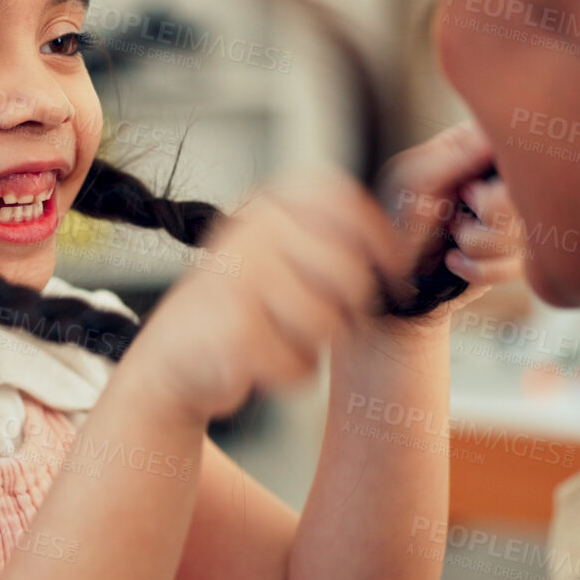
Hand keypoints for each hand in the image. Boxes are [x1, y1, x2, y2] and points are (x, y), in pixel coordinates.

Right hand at [126, 164, 404, 422]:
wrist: (169, 362)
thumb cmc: (240, 312)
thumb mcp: (280, 259)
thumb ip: (332, 244)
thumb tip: (410, 243)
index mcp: (268, 206)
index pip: (346, 203)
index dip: (384, 240)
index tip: (397, 271)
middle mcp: (252, 229)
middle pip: (350, 274)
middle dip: (345, 312)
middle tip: (311, 325)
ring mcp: (240, 276)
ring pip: (329, 323)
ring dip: (312, 348)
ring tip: (275, 340)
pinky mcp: (234, 327)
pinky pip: (300, 363)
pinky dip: (288, 376)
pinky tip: (257, 366)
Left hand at [375, 122, 524, 316]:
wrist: (388, 266)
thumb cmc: (396, 211)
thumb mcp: (416, 176)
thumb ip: (457, 155)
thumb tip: (496, 135)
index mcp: (486, 150)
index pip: (524, 151)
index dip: (508, 175)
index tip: (469, 189)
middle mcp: (507, 184)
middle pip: (531, 199)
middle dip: (489, 213)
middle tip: (457, 210)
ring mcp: (514, 222)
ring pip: (523, 236)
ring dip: (474, 242)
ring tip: (451, 232)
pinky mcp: (512, 258)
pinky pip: (512, 268)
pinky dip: (476, 268)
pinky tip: (454, 260)